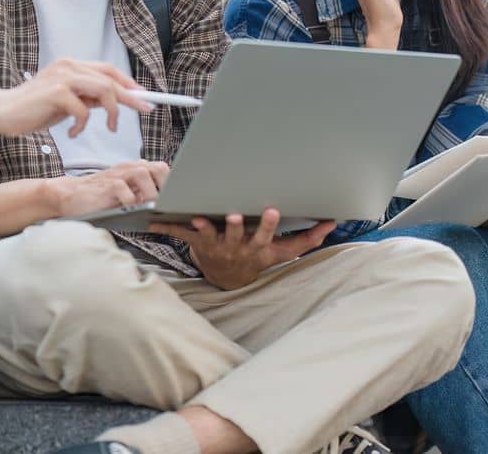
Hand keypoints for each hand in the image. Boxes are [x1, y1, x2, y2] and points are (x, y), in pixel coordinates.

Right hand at [0, 59, 150, 136]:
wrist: (2, 111)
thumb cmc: (33, 109)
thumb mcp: (65, 102)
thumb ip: (86, 98)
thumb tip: (111, 101)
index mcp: (71, 66)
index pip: (108, 70)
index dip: (128, 83)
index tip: (144, 96)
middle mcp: (69, 66)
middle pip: (110, 79)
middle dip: (131, 96)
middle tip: (145, 110)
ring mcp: (62, 78)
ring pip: (103, 90)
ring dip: (112, 112)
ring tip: (109, 127)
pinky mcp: (56, 92)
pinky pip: (84, 110)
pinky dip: (83, 125)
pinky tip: (72, 133)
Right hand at [52, 160, 169, 216]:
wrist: (70, 195)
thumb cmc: (100, 198)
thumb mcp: (125, 194)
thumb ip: (142, 195)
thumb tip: (164, 209)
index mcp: (136, 169)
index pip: (162, 170)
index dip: (173, 183)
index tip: (180, 199)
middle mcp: (129, 169)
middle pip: (157, 167)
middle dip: (166, 185)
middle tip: (167, 203)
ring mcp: (117, 175)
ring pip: (142, 173)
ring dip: (150, 192)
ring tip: (150, 207)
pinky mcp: (105, 185)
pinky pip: (122, 187)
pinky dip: (129, 199)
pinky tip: (129, 208)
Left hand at [151, 208, 335, 290]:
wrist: (227, 278)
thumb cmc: (257, 257)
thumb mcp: (283, 252)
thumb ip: (307, 238)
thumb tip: (333, 222)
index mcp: (257, 246)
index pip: (266, 235)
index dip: (269, 224)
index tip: (271, 209)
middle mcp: (237, 247)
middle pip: (237, 235)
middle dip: (237, 226)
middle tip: (235, 215)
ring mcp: (215, 245)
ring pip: (210, 235)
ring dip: (204, 227)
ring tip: (199, 218)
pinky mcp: (196, 243)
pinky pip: (181, 234)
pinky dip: (167, 228)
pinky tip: (154, 223)